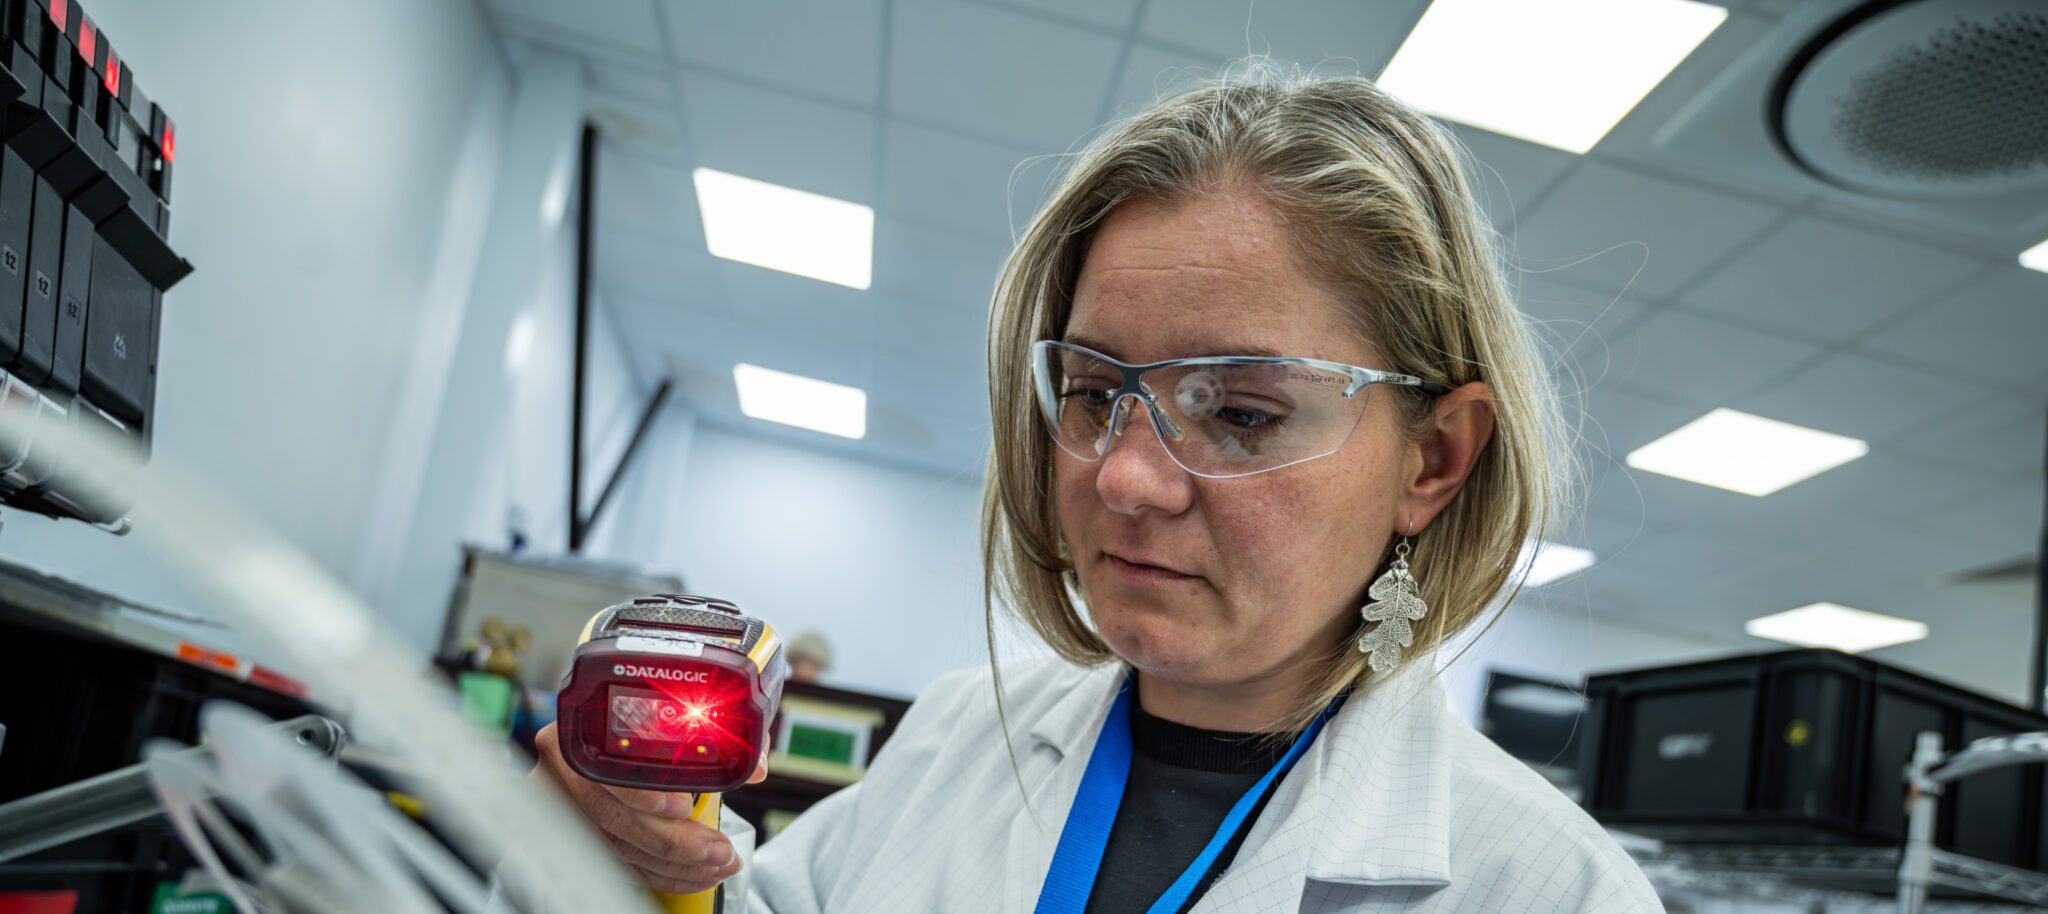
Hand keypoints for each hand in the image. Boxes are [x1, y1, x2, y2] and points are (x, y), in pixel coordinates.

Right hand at [531, 723, 768, 894]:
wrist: (615, 731)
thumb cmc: (646, 724)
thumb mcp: (671, 720)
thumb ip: (710, 736)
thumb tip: (755, 765)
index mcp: (579, 730)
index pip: (602, 767)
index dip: (641, 791)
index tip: (682, 805)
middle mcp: (563, 770)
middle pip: (611, 817)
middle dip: (673, 841)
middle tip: (718, 850)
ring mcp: (562, 805)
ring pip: (617, 848)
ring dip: (674, 865)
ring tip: (717, 865)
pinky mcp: (576, 835)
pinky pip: (620, 863)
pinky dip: (660, 874)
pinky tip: (694, 875)